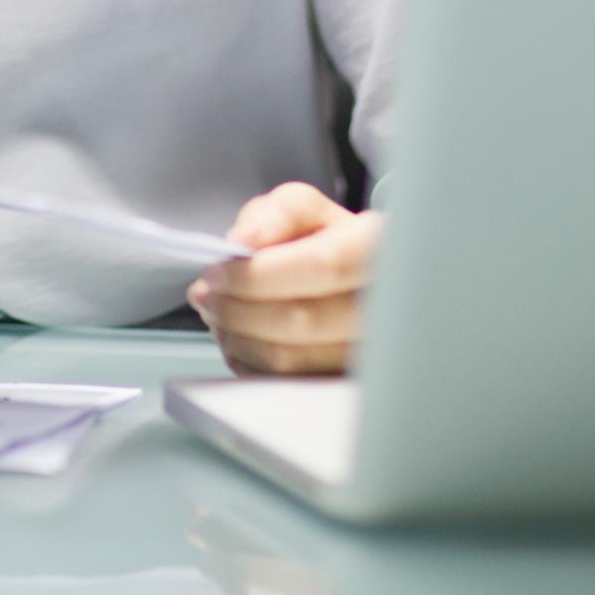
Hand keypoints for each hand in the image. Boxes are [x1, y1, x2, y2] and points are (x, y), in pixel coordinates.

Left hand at [189, 182, 380, 376]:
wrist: (356, 285)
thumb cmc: (328, 243)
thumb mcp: (305, 209)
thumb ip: (275, 213)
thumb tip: (243, 242)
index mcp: (381, 248)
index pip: (324, 265)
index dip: (261, 273)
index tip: (218, 273)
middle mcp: (388, 306)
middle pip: (304, 320)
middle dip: (238, 309)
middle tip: (206, 295)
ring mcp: (373, 354)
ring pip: (293, 360)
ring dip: (238, 339)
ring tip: (218, 316)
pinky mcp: (345, 384)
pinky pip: (287, 385)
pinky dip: (250, 364)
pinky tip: (241, 340)